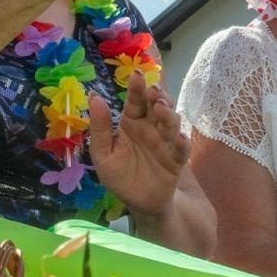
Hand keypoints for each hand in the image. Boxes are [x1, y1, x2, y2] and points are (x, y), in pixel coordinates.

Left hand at [90, 71, 188, 218]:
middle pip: (158, 106)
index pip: (135, 101)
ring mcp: (166, 142)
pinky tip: (178, 137)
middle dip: (157, 96)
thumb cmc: (121, 175)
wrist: (139, 202)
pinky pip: (181, 149)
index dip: (136, 88)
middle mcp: (152, 128)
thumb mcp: (102, 153)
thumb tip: (94, 96)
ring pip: (171, 123)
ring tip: (160, 108)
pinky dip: (182, 142)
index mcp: (133, 123)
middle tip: (153, 90)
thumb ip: (99, 127)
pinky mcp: (177, 159)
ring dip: (168, 114)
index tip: (136, 74)